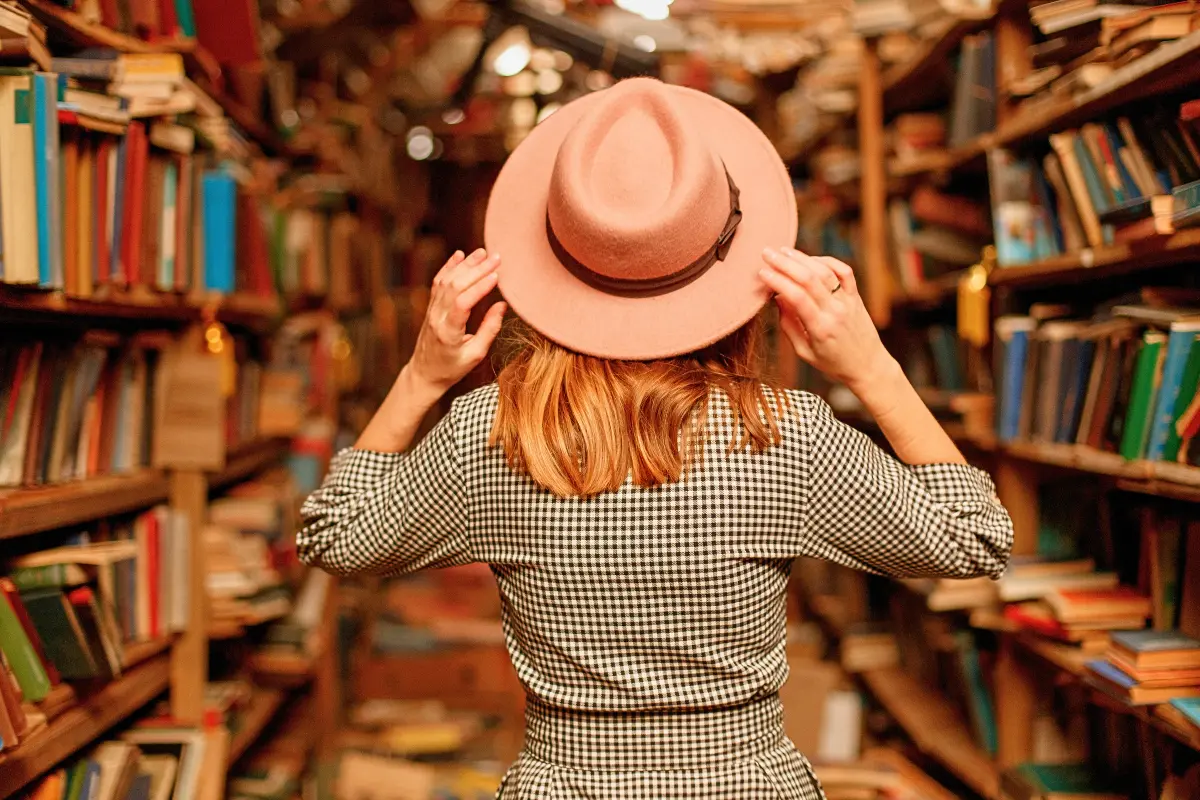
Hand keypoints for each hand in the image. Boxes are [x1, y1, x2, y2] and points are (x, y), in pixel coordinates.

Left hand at [407, 248, 506, 394]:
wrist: (425, 373)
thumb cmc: (452, 368)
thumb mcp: (476, 355)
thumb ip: (489, 330)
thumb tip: (502, 305)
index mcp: (449, 332)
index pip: (462, 303)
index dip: (479, 287)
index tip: (496, 276)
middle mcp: (437, 317)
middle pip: (455, 286)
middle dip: (476, 270)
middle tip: (496, 258)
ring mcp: (431, 310)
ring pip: (447, 281)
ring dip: (465, 265)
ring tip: (483, 252)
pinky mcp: (430, 307)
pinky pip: (438, 283)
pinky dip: (449, 267)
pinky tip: (460, 255)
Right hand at [759, 247, 897, 393]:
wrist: (868, 366)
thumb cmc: (833, 363)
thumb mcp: (805, 352)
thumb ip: (789, 326)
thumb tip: (778, 298)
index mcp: (820, 328)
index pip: (796, 297)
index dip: (777, 281)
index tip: (762, 273)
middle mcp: (835, 311)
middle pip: (809, 278)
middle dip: (785, 263)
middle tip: (767, 253)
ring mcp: (848, 301)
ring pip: (825, 271)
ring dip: (803, 258)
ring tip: (784, 251)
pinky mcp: (856, 296)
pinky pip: (844, 271)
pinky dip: (827, 261)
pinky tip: (811, 259)